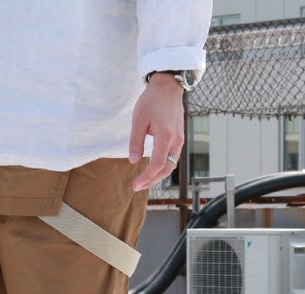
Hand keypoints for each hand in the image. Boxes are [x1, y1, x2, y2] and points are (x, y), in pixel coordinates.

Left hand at [128, 73, 184, 191]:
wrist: (168, 86)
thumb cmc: (152, 100)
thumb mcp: (138, 120)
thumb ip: (136, 142)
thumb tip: (133, 161)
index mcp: (166, 136)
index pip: (158, 164)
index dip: (147, 177)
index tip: (135, 184)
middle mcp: (176, 140)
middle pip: (167, 168)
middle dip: (152, 180)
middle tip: (137, 186)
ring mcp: (179, 139)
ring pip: (171, 164)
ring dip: (157, 175)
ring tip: (143, 181)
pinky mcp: (178, 137)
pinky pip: (172, 157)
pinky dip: (163, 166)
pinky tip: (152, 170)